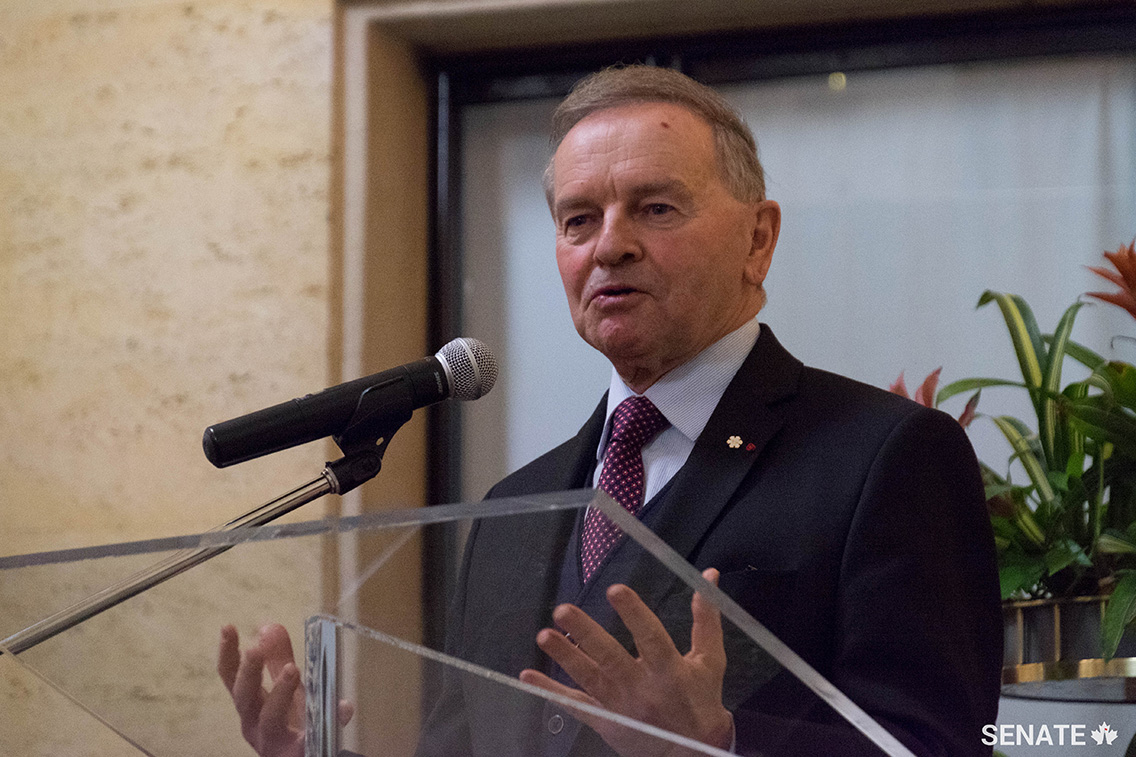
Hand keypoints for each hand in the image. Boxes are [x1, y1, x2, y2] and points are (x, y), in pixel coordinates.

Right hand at [218, 623, 353, 756]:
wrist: (302, 755)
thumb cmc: (290, 722)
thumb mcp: (284, 688)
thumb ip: (277, 659)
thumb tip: (268, 626)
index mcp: (250, 705)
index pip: (232, 678)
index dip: (228, 653)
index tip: (227, 626)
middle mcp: (254, 724)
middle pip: (244, 698)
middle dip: (249, 673)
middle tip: (255, 650)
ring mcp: (274, 742)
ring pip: (271, 719)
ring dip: (280, 692)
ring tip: (292, 669)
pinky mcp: (297, 754)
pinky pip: (313, 738)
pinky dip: (330, 719)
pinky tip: (344, 706)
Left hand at [519, 568, 731, 756]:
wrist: (692, 754)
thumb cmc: (700, 700)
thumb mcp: (710, 661)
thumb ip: (706, 619)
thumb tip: (708, 574)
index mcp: (669, 670)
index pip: (650, 637)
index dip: (633, 613)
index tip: (615, 589)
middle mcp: (641, 688)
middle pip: (610, 657)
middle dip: (586, 633)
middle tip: (563, 610)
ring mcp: (619, 706)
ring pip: (588, 679)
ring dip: (565, 657)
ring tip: (544, 636)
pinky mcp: (605, 721)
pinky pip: (575, 706)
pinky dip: (550, 692)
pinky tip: (528, 677)